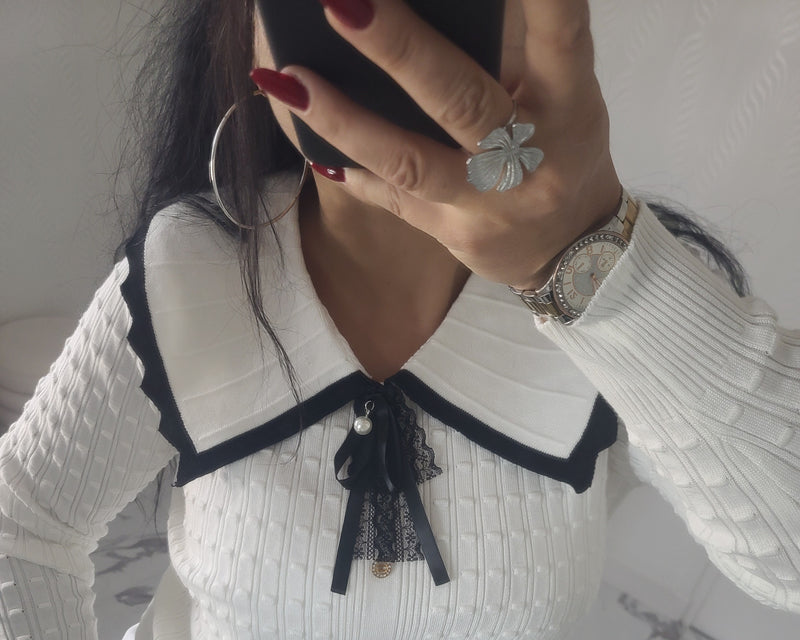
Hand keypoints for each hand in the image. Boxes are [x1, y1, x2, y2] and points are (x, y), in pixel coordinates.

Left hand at [258, 0, 621, 289]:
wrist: (570, 250)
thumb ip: (518, 47)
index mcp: (568, 104)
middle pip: (460, 101)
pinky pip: (392, 200)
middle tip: (339, 2)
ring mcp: (487, 204)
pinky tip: (311, 145)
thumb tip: (437, 8)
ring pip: (409, 162)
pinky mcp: (452, 234)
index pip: (560, 38)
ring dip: (344, 121)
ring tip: (288, 78)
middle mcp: (530, 158)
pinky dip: (351, 171)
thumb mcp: (564, 93)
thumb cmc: (562, 146)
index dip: (543, 0)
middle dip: (398, 49)